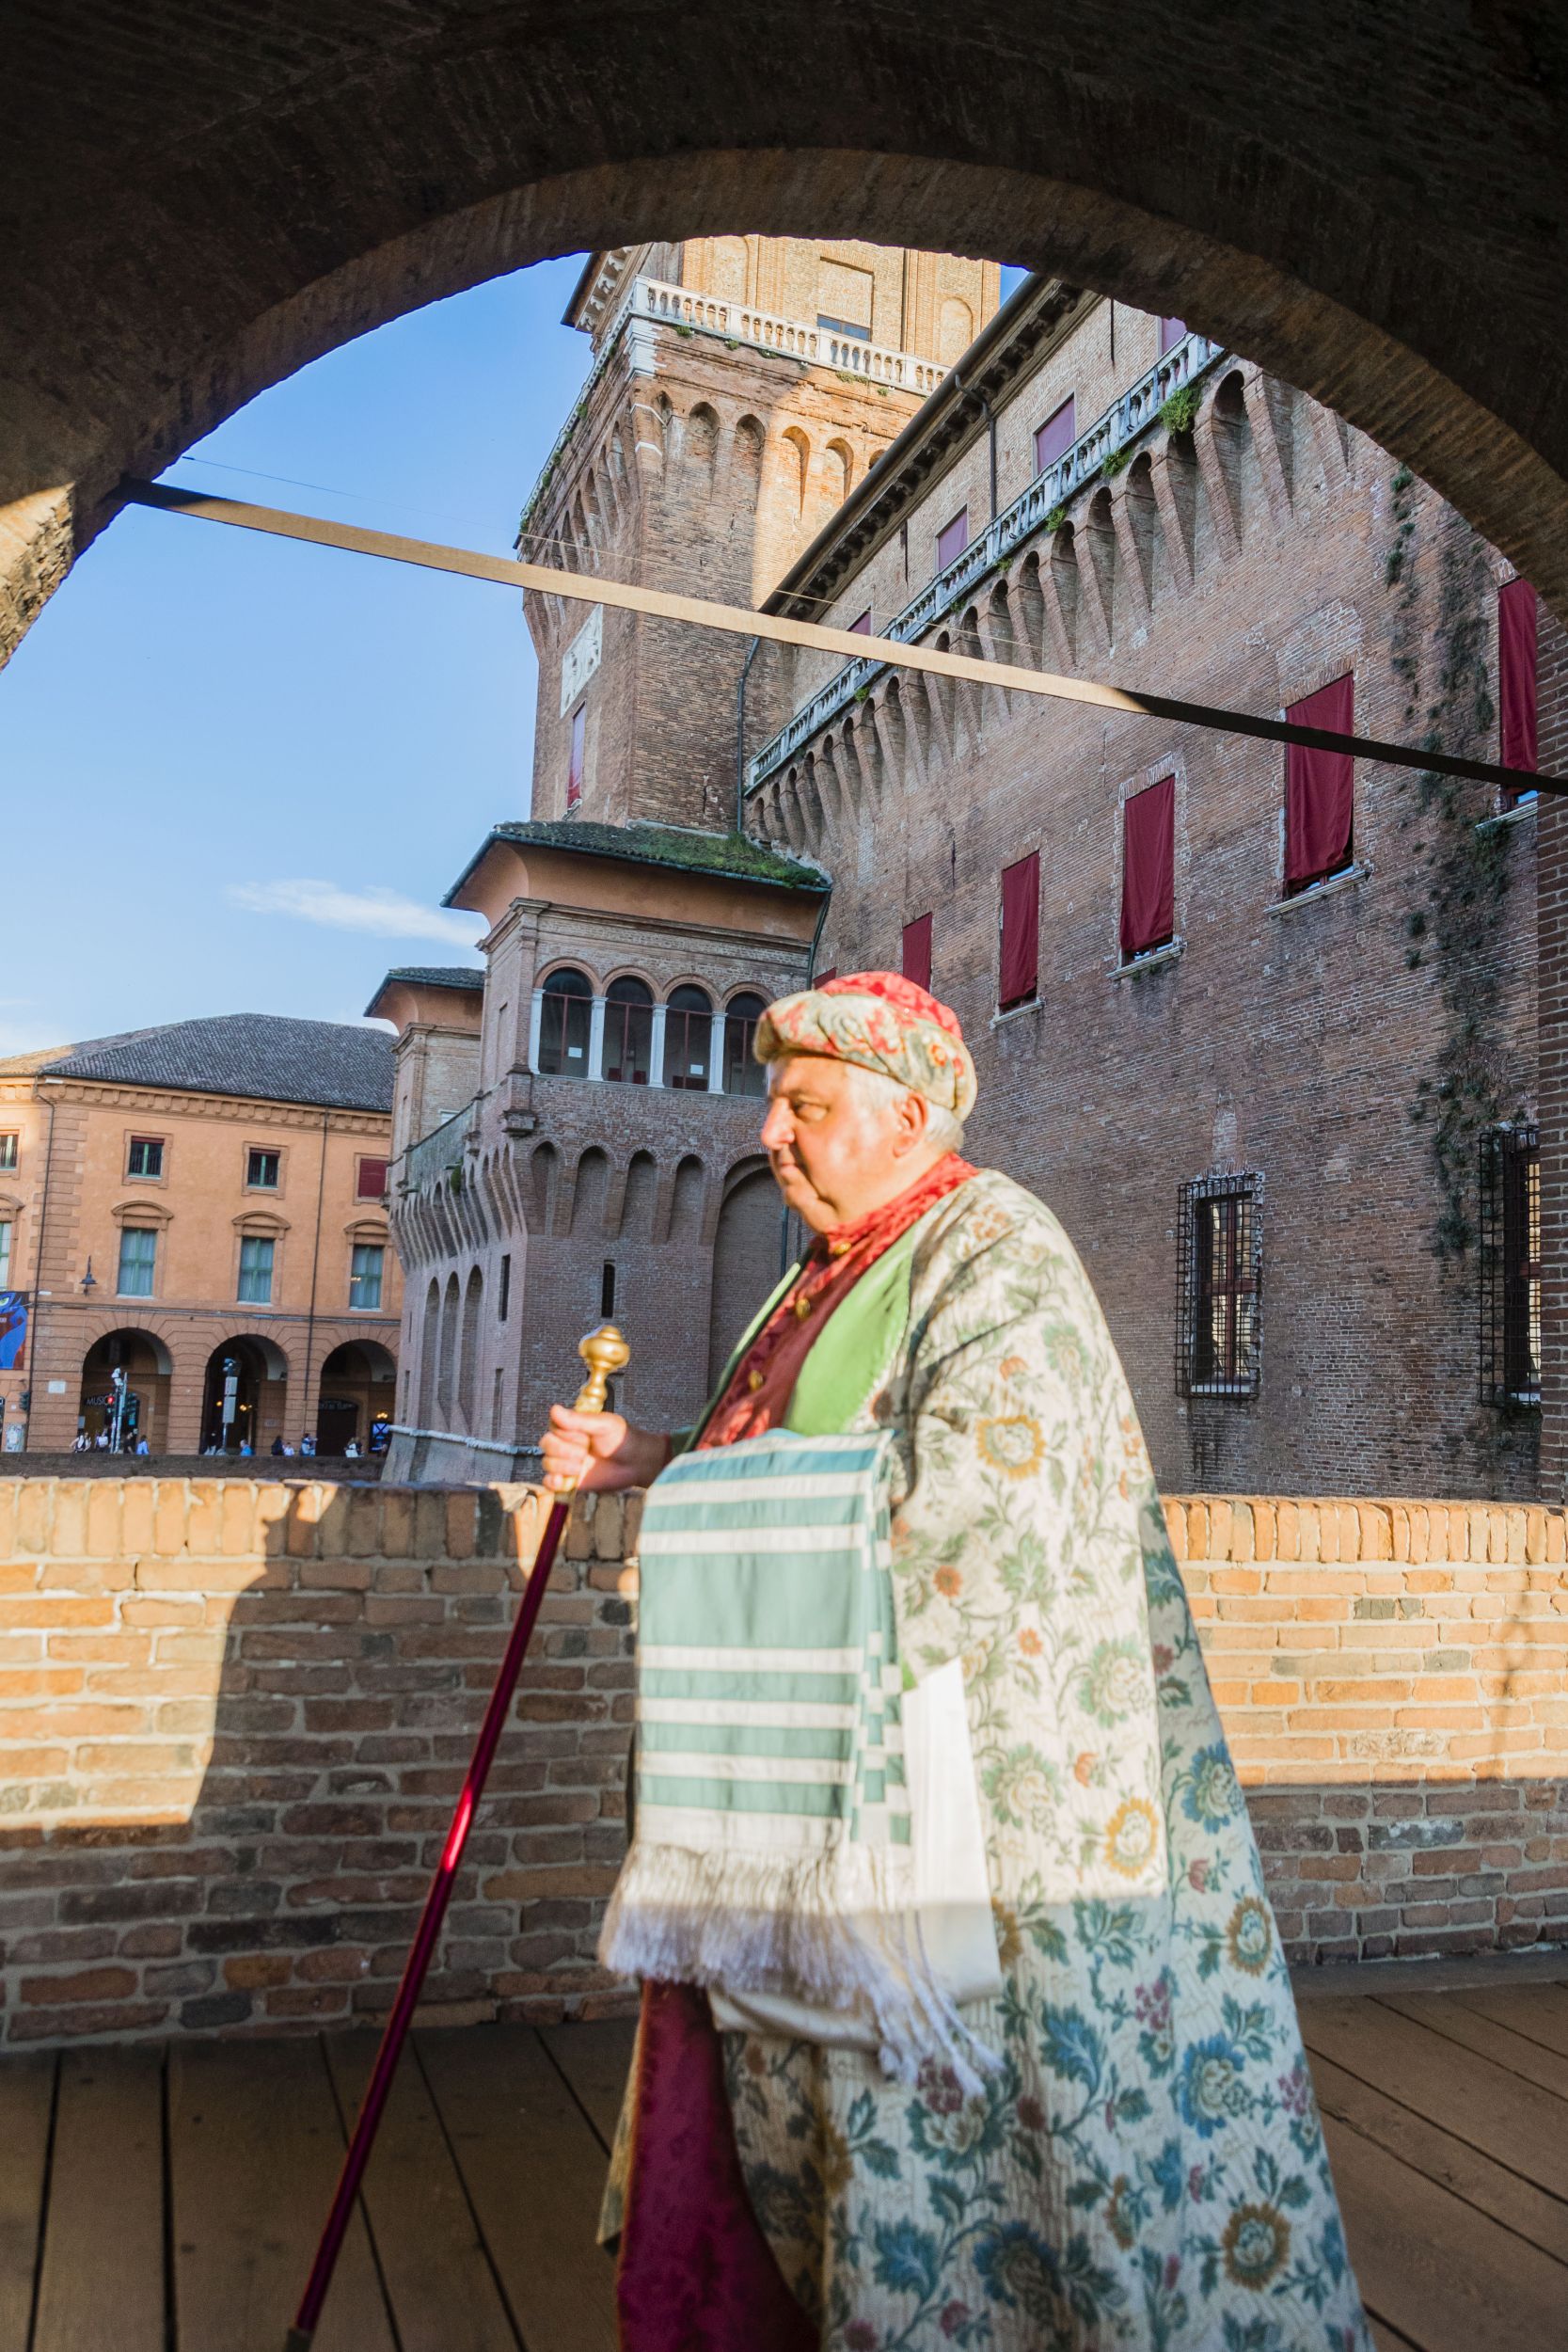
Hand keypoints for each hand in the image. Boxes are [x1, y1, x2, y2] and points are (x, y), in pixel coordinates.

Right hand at [538, 1406, 671, 1494]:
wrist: (635, 1464)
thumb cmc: (622, 1440)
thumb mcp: (603, 1425)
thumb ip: (578, 1420)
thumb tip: (554, 1409)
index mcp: (572, 1427)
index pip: (553, 1426)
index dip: (565, 1433)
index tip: (583, 1436)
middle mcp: (566, 1443)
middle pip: (547, 1444)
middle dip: (565, 1450)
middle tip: (585, 1451)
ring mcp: (566, 1462)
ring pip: (547, 1463)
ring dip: (563, 1465)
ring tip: (581, 1465)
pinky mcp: (568, 1481)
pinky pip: (548, 1482)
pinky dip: (552, 1481)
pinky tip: (564, 1480)